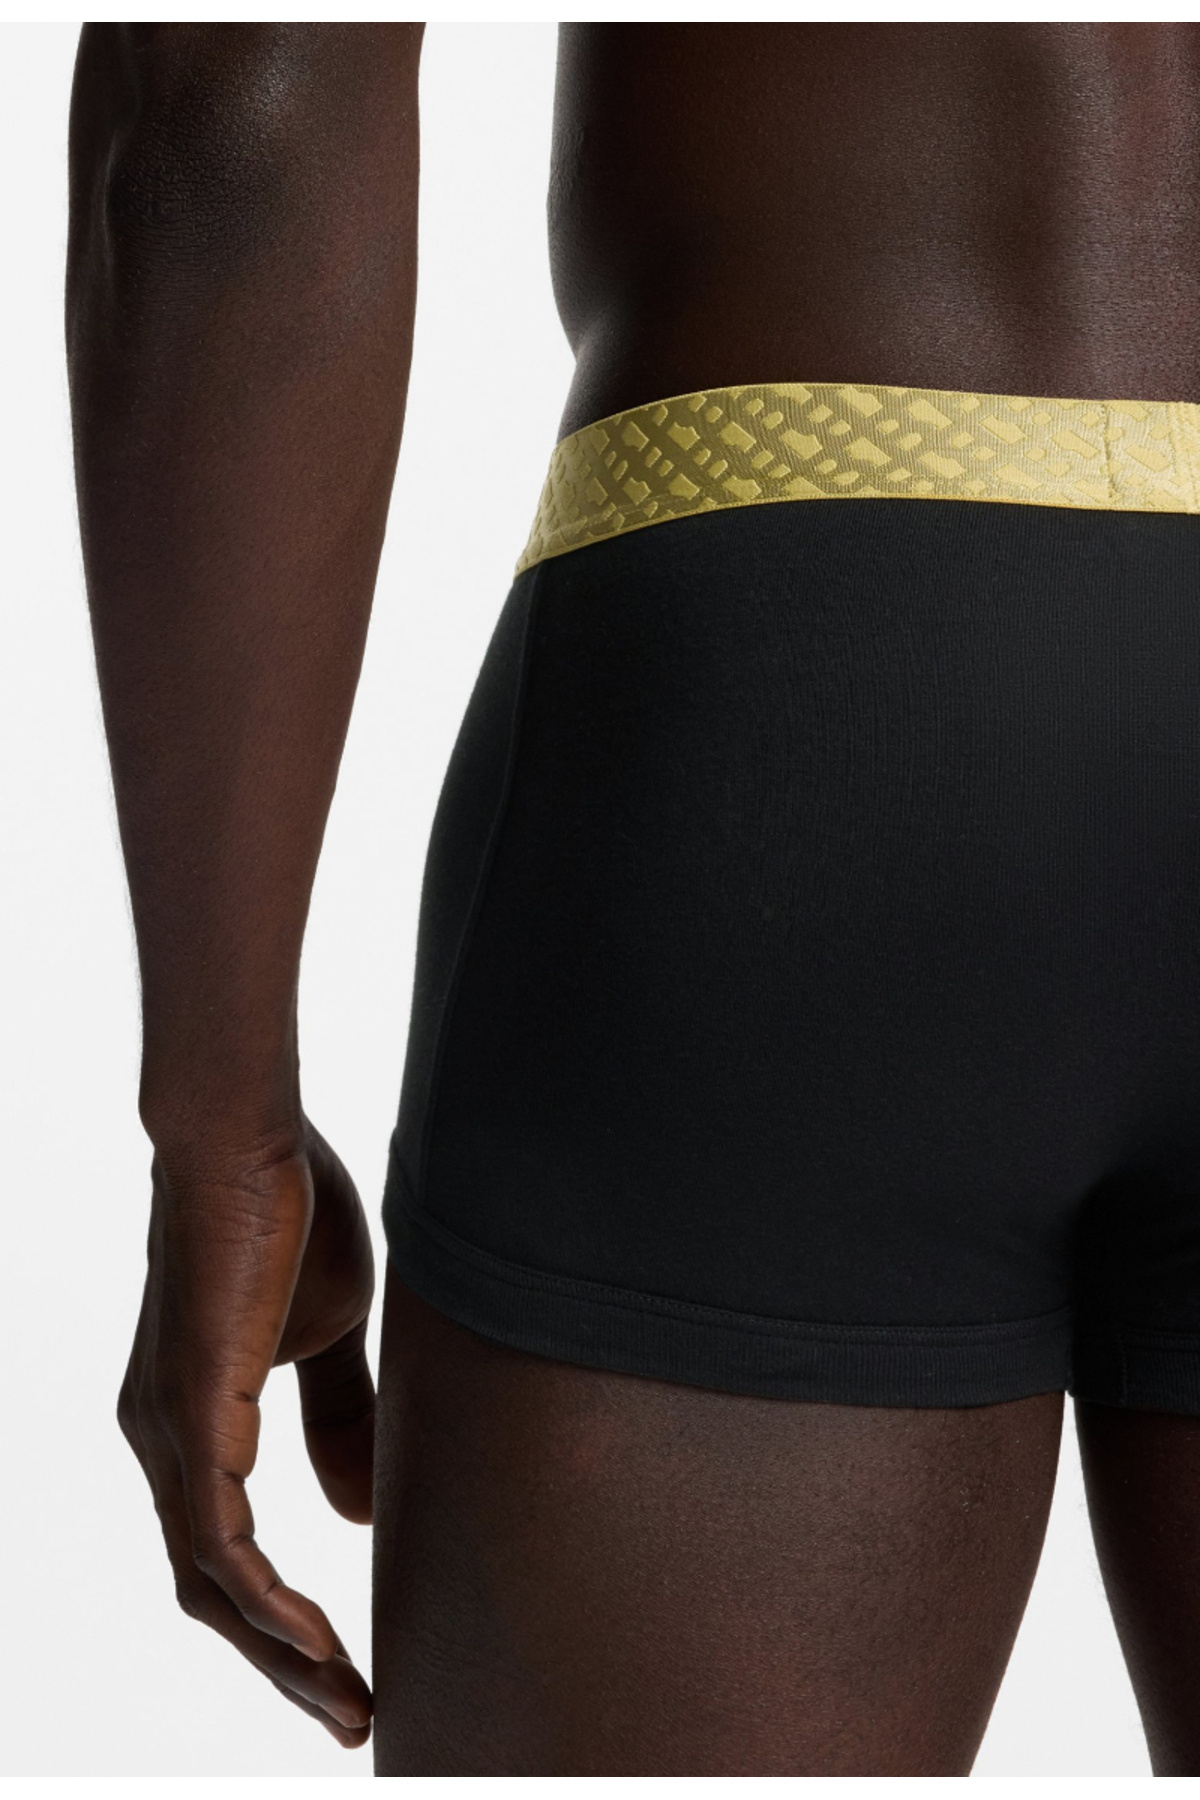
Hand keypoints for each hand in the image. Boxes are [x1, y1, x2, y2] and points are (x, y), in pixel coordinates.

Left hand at [117, 1117, 375, 1746]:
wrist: (247, 1138)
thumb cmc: (287, 1216)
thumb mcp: (327, 1336)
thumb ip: (337, 1419)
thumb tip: (353, 1511)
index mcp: (194, 1421)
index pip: (224, 1553)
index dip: (280, 1620)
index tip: (345, 1667)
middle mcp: (163, 1440)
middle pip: (211, 1590)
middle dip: (283, 1663)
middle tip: (351, 1713)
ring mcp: (168, 1431)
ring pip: (210, 1582)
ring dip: (280, 1653)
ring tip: (345, 1699)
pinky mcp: (189, 1411)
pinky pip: (217, 1540)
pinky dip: (264, 1602)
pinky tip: (311, 1638)